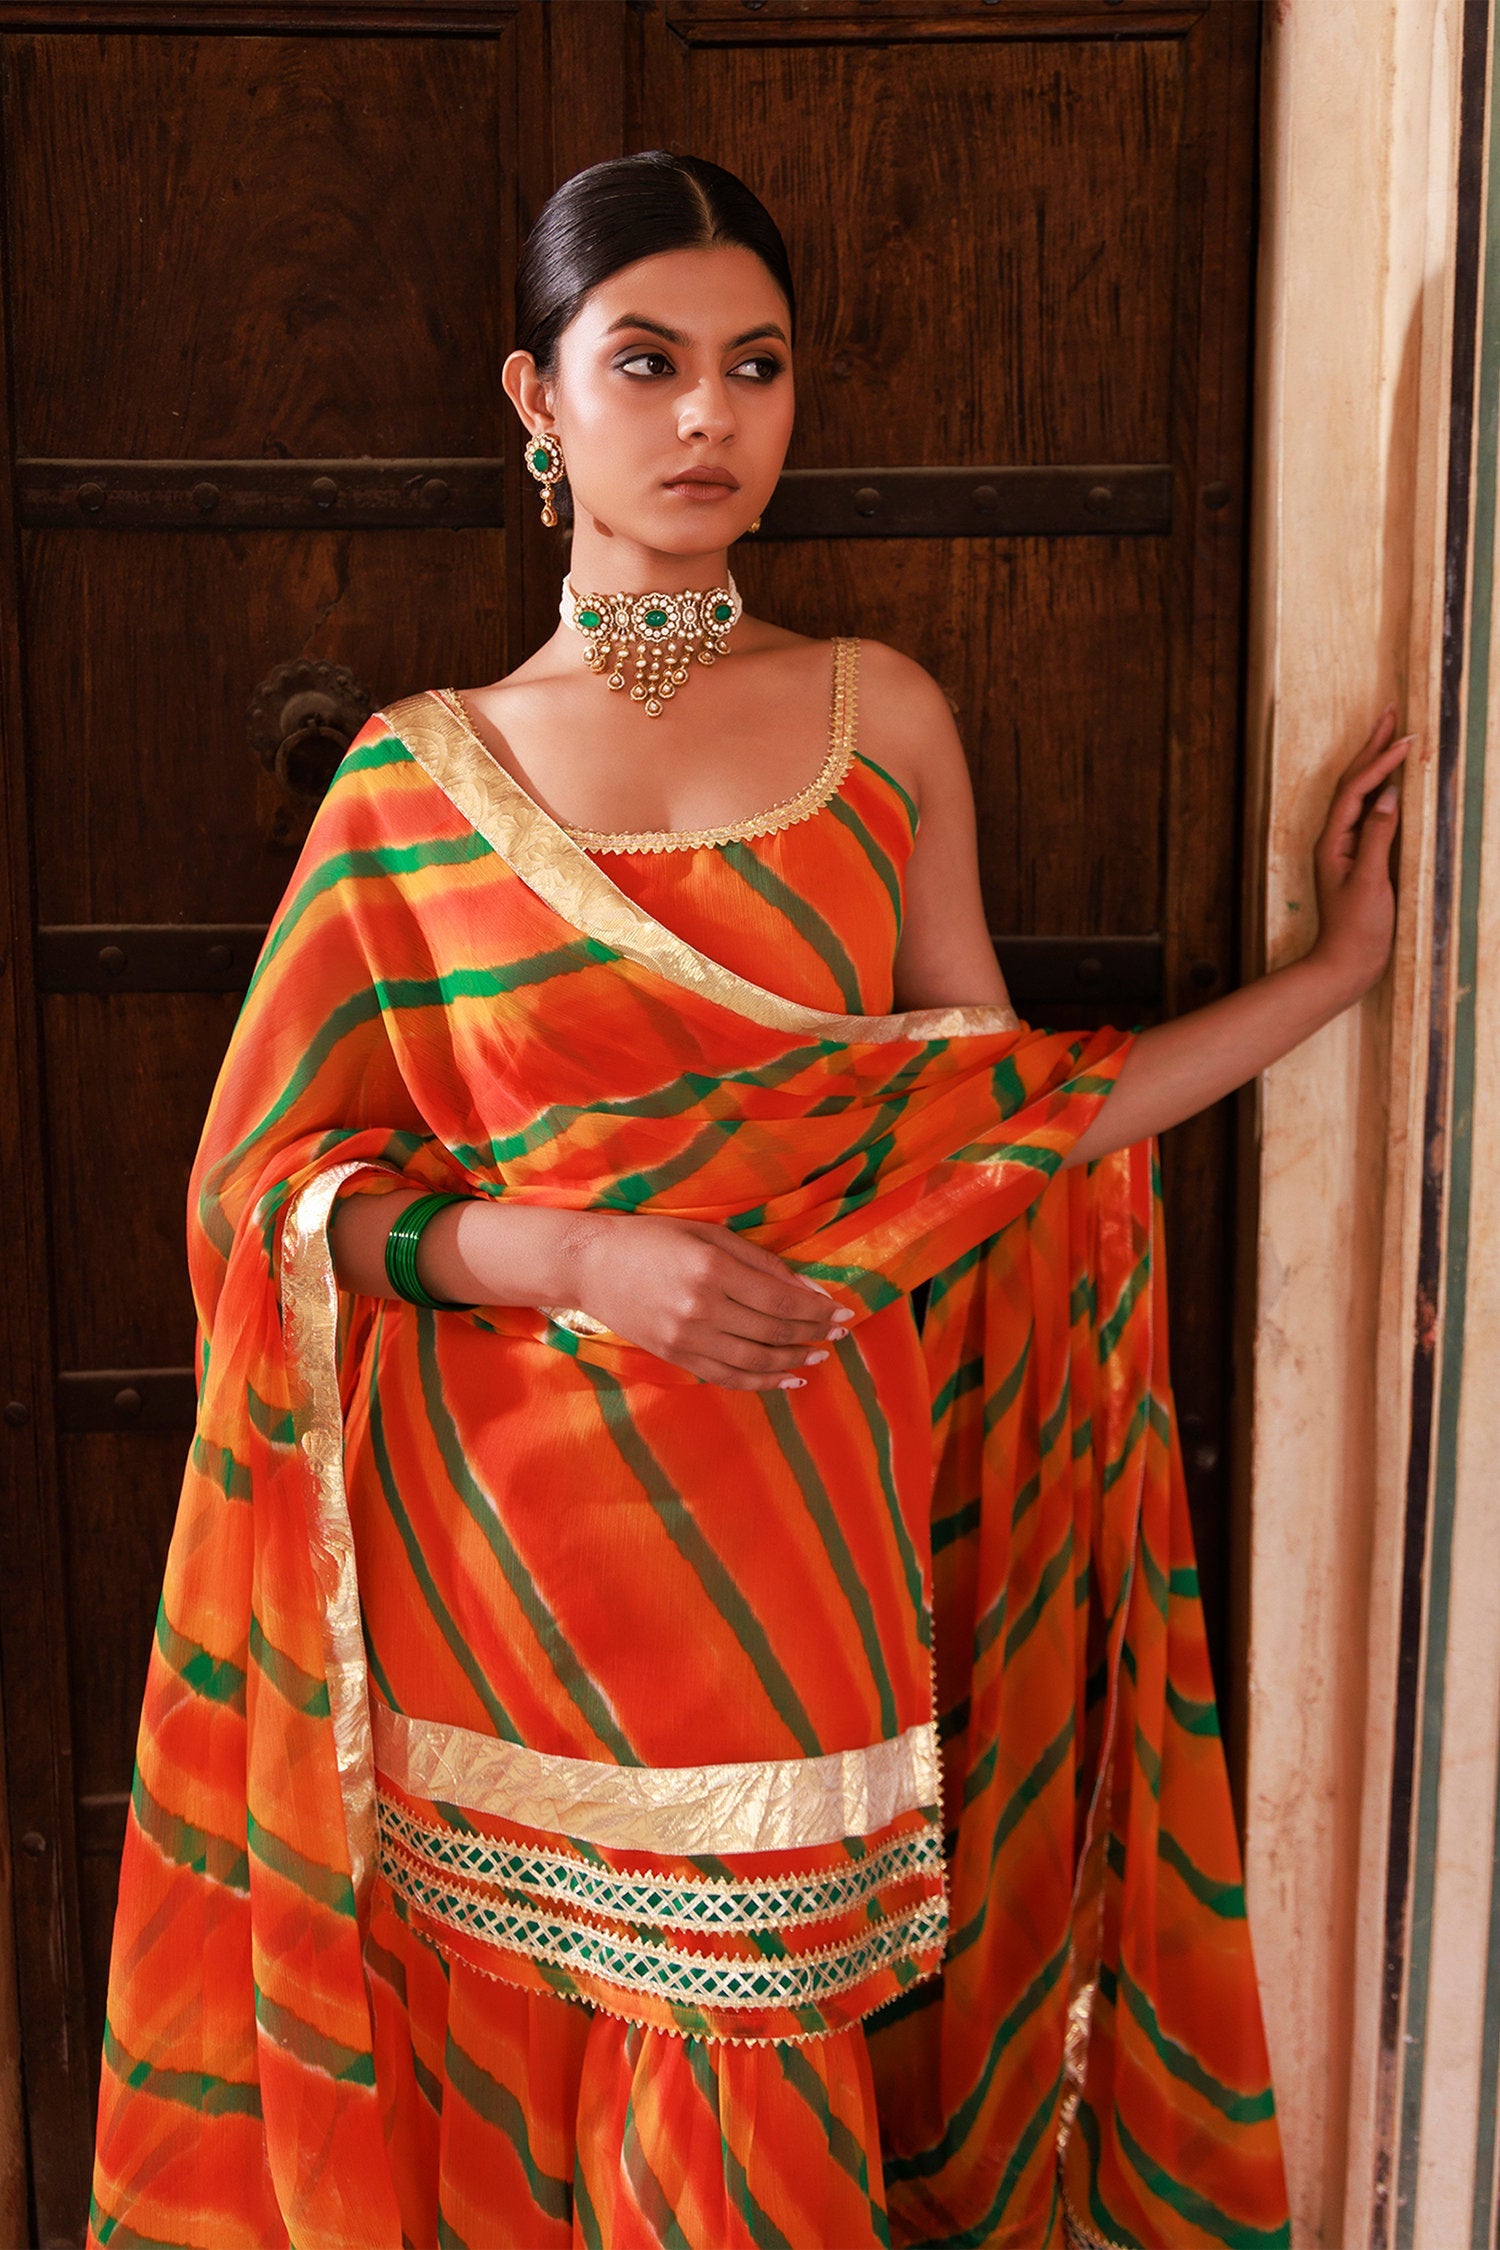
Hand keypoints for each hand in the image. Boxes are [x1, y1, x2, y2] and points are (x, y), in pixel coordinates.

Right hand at [564, 1211, 851, 1388]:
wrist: (589, 1265)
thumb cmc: (652, 1238)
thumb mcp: (709, 1234)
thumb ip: (761, 1262)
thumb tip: (810, 1289)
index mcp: (711, 1269)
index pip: (779, 1299)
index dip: (816, 1310)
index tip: (843, 1313)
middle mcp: (700, 1308)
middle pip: (772, 1331)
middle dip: (812, 1334)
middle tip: (839, 1334)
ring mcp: (685, 1338)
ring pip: (754, 1361)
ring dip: (793, 1361)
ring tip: (819, 1357)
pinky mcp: (674, 1357)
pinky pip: (728, 1377)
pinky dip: (761, 1381)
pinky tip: (787, 1378)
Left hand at [1308, 706, 1413, 1001]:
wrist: (1346, 964)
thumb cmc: (1357, 929)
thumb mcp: (1370, 882)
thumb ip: (1378, 838)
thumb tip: (1388, 796)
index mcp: (1333, 841)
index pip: (1356, 788)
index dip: (1380, 761)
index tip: (1406, 739)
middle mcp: (1335, 839)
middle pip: (1352, 782)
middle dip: (1371, 746)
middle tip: (1390, 713)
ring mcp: (1345, 847)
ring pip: (1358, 793)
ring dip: (1374, 761)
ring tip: (1389, 733)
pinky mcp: (1358, 858)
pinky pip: (1368, 811)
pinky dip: (1381, 788)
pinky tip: (1392, 781)